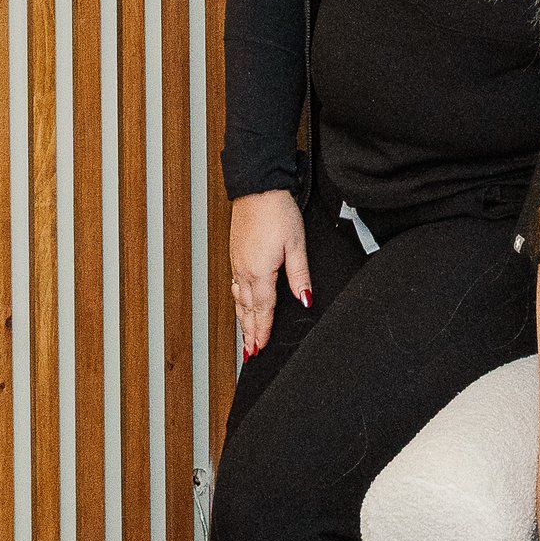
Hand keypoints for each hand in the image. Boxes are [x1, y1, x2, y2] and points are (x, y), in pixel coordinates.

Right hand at [229, 190, 310, 355]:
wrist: (257, 188)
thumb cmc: (277, 212)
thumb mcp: (296, 244)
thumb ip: (300, 275)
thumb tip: (305, 299)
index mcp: (260, 271)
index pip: (263, 309)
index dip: (262, 331)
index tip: (260, 348)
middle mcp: (244, 270)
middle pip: (247, 309)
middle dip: (249, 332)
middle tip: (250, 352)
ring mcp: (237, 262)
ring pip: (238, 299)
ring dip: (241, 319)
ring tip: (244, 336)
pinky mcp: (235, 254)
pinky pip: (235, 285)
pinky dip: (237, 301)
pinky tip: (239, 304)